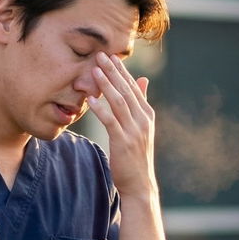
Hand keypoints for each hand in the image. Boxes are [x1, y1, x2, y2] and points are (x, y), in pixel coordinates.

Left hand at [87, 52, 156, 196]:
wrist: (139, 184)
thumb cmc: (136, 155)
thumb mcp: (141, 127)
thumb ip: (141, 103)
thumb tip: (143, 79)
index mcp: (147, 114)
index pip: (134, 87)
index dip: (122, 71)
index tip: (111, 56)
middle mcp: (143, 120)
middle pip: (126, 90)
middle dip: (113, 72)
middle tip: (100, 55)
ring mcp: (134, 131)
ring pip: (119, 102)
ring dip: (106, 85)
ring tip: (94, 70)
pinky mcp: (123, 142)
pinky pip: (111, 122)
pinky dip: (101, 109)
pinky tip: (90, 100)